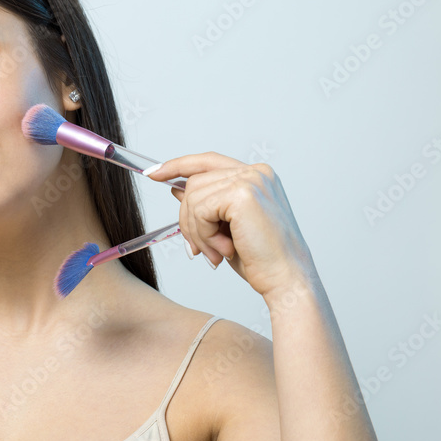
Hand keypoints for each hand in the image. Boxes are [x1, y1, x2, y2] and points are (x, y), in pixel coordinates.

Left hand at [145, 152, 320, 297]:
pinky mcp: (243, 194)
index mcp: (256, 176)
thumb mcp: (224, 227)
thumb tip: (176, 189)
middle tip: (199, 248)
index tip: (154, 173)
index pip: (208, 161)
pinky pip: (200, 210)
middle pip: (194, 182)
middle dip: (188, 219)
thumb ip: (205, 204)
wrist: (286, 279)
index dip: (179, 165)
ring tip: (217, 251)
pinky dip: (204, 234)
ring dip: (197, 232)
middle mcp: (256, 172)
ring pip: (193, 197)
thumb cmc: (260, 258)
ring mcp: (251, 180)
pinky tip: (224, 249)